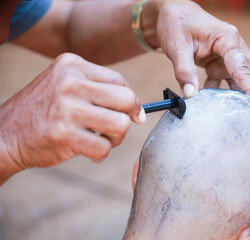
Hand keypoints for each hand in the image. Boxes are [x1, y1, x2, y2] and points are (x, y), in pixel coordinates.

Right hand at [0, 53, 144, 178]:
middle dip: (126, 119)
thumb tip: (138, 112)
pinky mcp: (63, 134)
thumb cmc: (44, 112)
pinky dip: (100, 154)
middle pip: (127, 100)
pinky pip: (104, 148)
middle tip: (114, 129)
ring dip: (115, 138)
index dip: (130, 102)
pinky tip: (87, 151)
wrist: (4, 134)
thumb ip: (99, 91)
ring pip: (121, 125)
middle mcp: (70, 81)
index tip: (130, 115)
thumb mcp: (65, 85)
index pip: (120, 82)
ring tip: (100, 140)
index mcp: (72, 65)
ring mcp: (66, 107)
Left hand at [143, 0, 249, 121]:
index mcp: (228, 38)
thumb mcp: (177, 46)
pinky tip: (227, 112)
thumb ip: (183, 70)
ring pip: (248, 80)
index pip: (243, 67)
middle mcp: (234, 47)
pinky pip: (230, 83)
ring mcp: (230, 57)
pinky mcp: (222, 64)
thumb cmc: (176, 24)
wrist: (172, 14)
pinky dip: (230, 97)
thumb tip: (190, 96)